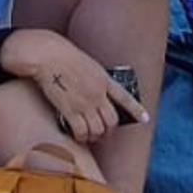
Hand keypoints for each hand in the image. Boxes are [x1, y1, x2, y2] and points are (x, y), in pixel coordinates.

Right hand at [3, 31, 149, 144]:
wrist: (47, 54)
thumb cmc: (62, 56)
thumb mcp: (88, 65)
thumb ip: (96, 80)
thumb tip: (99, 96)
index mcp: (104, 79)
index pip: (125, 98)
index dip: (137, 110)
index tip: (145, 118)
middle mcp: (98, 93)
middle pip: (112, 121)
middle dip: (109, 131)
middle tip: (103, 135)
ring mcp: (85, 102)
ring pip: (98, 130)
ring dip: (94, 137)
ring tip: (89, 137)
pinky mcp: (70, 109)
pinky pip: (81, 131)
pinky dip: (81, 137)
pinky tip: (78, 136)